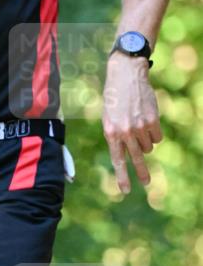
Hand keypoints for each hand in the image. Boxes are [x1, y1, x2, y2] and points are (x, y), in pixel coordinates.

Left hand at [102, 57, 162, 193]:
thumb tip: (127, 155)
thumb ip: (115, 136)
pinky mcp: (153, 121)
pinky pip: (157, 138)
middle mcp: (125, 132)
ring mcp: (140, 127)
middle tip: (147, 182)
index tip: (125, 190)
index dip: (122, 176)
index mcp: (110, 132)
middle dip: (141, 172)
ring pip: (148, 147)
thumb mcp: (108, 118)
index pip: (117, 160)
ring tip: (138, 126)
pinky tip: (147, 120)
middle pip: (136, 158)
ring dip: (145, 141)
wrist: (126, 75)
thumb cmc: (114, 98)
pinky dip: (154, 133)